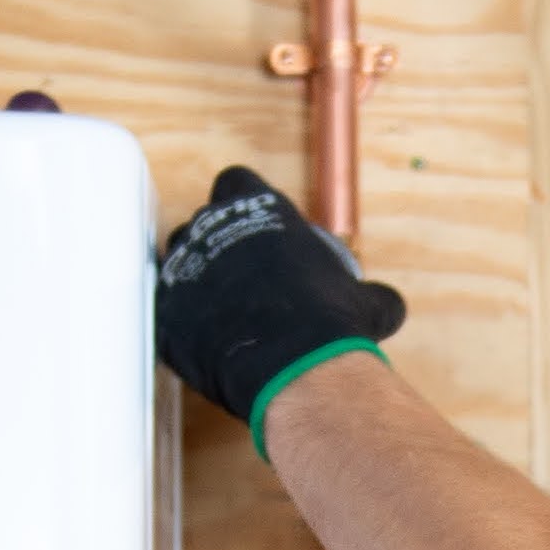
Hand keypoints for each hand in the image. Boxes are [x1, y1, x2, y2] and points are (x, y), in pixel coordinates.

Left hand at [155, 166, 405, 452]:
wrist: (294, 367)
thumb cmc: (330, 324)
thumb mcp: (366, 303)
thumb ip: (370, 295)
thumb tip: (385, 305)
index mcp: (258, 207)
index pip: (236, 182)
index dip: (242, 203)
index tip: (253, 228)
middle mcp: (212, 226)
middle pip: (201, 222)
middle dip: (215, 245)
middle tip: (240, 278)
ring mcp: (182, 267)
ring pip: (177, 263)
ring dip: (194, 281)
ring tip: (218, 312)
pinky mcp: (165, 311)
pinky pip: (166, 311)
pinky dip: (181, 325)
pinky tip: (203, 344)